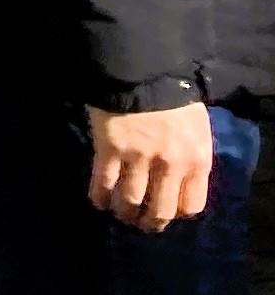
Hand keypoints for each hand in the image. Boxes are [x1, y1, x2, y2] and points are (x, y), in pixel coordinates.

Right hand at [89, 101, 215, 230]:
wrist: (141, 70)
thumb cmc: (173, 98)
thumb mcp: (196, 129)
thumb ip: (191, 157)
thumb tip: (179, 181)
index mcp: (196, 160)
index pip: (191, 205)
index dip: (177, 213)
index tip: (167, 212)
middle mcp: (170, 165)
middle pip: (160, 210)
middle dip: (149, 222)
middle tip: (140, 223)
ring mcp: (138, 158)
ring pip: (130, 201)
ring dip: (124, 213)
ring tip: (119, 214)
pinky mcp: (109, 150)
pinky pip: (103, 183)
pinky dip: (99, 197)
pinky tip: (98, 202)